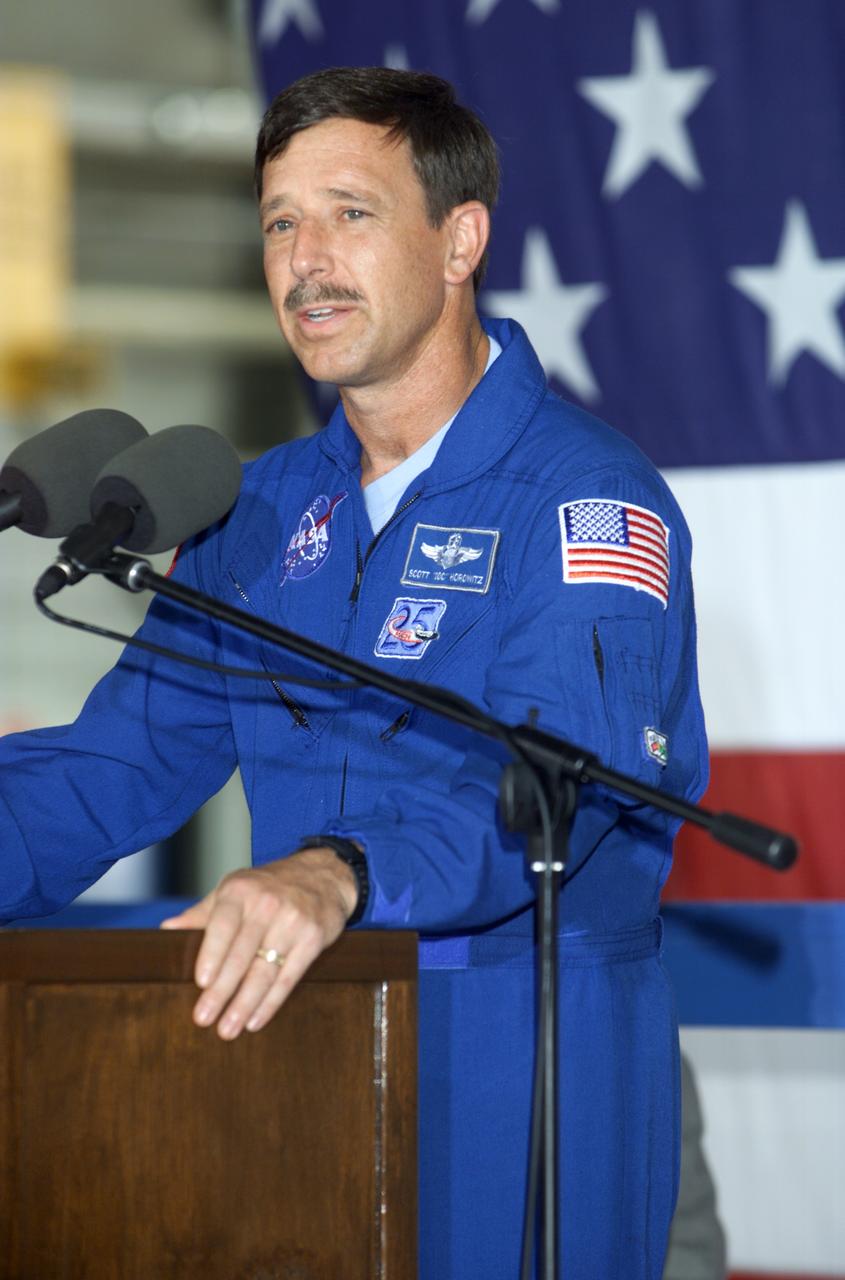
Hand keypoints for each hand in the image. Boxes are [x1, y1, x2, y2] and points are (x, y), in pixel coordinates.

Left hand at [160, 847, 358, 1039]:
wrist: (322, 875)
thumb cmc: (267, 887)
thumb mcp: (234, 890)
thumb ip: (202, 913)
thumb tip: (166, 930)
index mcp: (241, 891)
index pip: (222, 925)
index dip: (212, 953)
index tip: (201, 982)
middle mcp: (267, 904)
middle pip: (242, 955)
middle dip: (222, 990)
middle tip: (204, 1018)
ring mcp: (293, 921)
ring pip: (265, 971)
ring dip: (244, 1004)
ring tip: (227, 1029)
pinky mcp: (313, 938)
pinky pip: (289, 977)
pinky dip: (271, 1002)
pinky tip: (255, 1020)